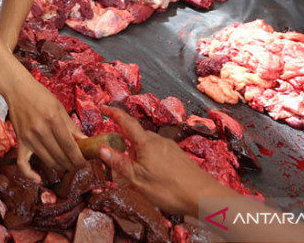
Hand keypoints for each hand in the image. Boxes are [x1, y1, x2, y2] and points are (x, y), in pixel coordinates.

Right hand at [3, 77, 86, 180]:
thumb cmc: (41, 96)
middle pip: (60, 157)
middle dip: (72, 165)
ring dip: (60, 167)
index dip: (80, 159)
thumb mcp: (59, 108)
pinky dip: (29, 174)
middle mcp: (40, 130)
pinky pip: (22, 164)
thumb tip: (85, 142)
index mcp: (53, 119)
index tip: (86, 163)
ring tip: (67, 165)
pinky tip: (38, 179)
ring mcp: (28, 138)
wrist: (18, 90)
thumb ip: (72, 127)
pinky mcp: (20, 142)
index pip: (70, 147)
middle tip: (79, 165)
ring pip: (47, 161)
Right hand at [99, 106, 218, 214]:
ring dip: (138, 153)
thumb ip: (119, 163)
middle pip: (137, 135)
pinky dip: (150, 158)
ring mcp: (170, 147)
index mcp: (146, 143)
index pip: (126, 122)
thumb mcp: (138, 179)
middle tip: (116, 157)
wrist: (202, 195)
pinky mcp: (177, 156)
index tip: (104, 108)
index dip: (114, 113)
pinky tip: (152, 174)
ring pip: (148, 145)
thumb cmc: (169, 189)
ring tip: (135, 172)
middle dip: (125, 142)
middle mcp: (159, 141)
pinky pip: (158, 152)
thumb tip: (101, 149)